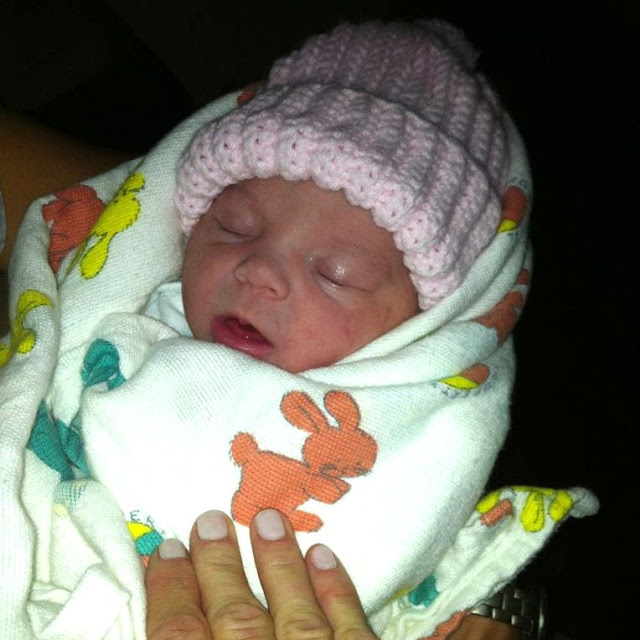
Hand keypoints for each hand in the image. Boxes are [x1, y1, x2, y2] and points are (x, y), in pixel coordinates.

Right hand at [145, 508, 376, 638]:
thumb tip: (176, 616)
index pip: (178, 637)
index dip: (169, 590)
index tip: (165, 550)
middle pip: (235, 617)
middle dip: (220, 565)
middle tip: (211, 519)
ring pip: (295, 615)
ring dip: (279, 563)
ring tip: (267, 519)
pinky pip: (351, 630)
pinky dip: (337, 591)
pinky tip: (324, 555)